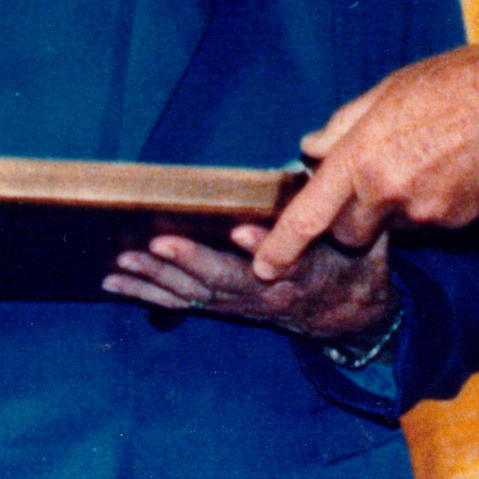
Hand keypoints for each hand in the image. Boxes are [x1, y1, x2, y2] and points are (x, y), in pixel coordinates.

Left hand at [107, 222, 393, 340]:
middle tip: (155, 245)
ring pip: (196, 294)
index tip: (238, 230)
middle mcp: (270, 293)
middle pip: (226, 280)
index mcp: (308, 272)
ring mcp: (243, 304)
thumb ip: (340, 209)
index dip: (260, 246)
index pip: (285, 261)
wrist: (353, 315)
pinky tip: (114, 284)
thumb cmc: (355, 262)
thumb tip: (325, 163)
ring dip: (157, 280)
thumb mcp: (364, 238)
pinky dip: (146, 294)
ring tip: (122, 263)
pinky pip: (181, 304)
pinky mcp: (225, 307)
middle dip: (190, 262)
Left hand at [249, 43, 478, 279]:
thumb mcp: (388, 90)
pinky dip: (433, 204)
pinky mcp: (461, 222)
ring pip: (395, 227)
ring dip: (396, 208)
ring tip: (425, 159)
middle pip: (350, 233)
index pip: (310, 214)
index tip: (263, 267)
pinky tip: (453, 168)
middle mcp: (389, 192)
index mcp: (363, 156)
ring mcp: (427, 212)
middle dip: (350, 220)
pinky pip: (432, 222)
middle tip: (368, 183)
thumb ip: (345, 125)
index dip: (282, 245)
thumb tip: (312, 146)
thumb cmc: (454, 82)